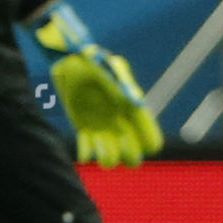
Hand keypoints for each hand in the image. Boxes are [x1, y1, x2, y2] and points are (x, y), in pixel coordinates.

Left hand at [50, 51, 163, 166]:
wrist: (70, 62)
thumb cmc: (94, 62)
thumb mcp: (110, 70)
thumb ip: (123, 84)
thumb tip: (138, 105)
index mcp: (134, 112)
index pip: (151, 141)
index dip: (148, 144)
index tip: (134, 135)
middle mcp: (121, 125)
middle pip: (134, 158)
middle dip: (129, 155)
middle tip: (117, 141)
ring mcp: (103, 129)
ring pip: (111, 160)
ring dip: (106, 156)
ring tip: (96, 139)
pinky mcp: (84, 130)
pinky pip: (87, 152)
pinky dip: (86, 152)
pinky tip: (84, 138)